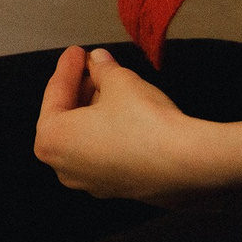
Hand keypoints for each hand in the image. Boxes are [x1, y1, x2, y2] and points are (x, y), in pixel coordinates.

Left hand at [32, 46, 233, 204]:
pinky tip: (125, 113)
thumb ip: (103, 68)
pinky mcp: (119, 189)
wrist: (189, 163)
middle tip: (95, 66)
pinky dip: (108, 132)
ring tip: (112, 85)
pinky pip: (104, 153)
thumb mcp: (120, 82)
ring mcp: (91, 184)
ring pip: (85, 137)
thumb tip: (98, 60)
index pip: (55, 94)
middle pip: (67, 118)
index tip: (76, 51)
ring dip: (95, 110)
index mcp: (53, 140)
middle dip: (81, 89)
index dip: (68, 67)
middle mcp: (64, 168)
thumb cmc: (145, 120)